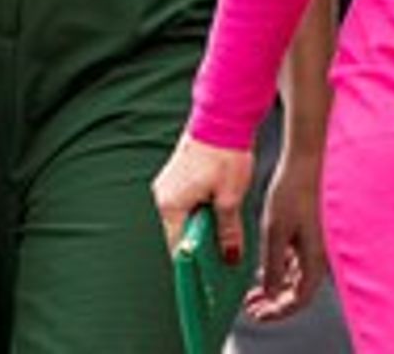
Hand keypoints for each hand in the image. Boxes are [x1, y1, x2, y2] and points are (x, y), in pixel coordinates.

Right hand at [152, 133, 253, 266]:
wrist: (222, 117)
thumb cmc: (225, 153)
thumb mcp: (231, 197)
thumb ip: (228, 231)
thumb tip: (229, 256)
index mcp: (171, 206)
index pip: (176, 248)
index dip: (193, 264)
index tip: (208, 275)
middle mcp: (162, 198)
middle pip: (178, 235)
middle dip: (198, 245)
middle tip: (221, 252)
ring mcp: (167, 187)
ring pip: (181, 219)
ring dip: (200, 227)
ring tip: (223, 229)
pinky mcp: (175, 179)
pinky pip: (184, 205)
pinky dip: (199, 212)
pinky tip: (217, 210)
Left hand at [246, 148, 326, 320]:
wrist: (306, 162)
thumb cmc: (294, 190)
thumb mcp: (275, 231)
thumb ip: (272, 266)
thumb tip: (270, 292)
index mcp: (314, 257)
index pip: (298, 299)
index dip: (277, 311)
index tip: (258, 314)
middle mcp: (320, 255)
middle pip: (298, 291)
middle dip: (274, 302)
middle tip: (252, 307)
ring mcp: (317, 244)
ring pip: (297, 277)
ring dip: (276, 287)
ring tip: (253, 292)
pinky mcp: (312, 233)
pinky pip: (298, 262)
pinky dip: (281, 270)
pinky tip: (265, 268)